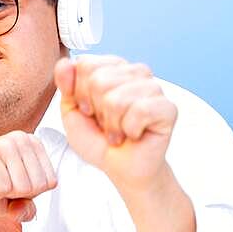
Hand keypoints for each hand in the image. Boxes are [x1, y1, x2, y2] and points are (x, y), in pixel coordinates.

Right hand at [0, 131, 57, 221]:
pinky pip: (3, 189)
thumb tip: (30, 212)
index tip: (8, 183)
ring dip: (2, 194)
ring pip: (23, 188)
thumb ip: (26, 208)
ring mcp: (5, 144)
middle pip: (38, 186)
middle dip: (16, 195)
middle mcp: (21, 138)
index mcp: (32, 144)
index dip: (28, 194)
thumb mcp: (11, 203)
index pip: (51, 182)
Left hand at [54, 55, 176, 191]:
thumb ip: (66, 86)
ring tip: (119, 131)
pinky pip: (140, 110)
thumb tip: (64, 63)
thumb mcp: (72, 113)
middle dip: (97, 112)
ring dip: (112, 125)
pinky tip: (134, 134)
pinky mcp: (168, 108)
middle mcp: (135, 72)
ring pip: (117, 99)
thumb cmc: (99, 140)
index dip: (80, 93)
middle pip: (99, 81)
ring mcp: (153, 88)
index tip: (89, 111)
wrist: (121, 169)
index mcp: (113, 68)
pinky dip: (130, 130)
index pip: (86, 64)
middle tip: (107, 124)